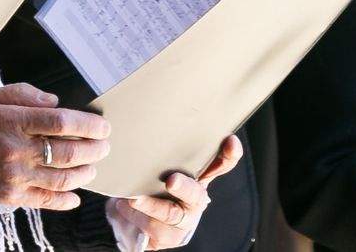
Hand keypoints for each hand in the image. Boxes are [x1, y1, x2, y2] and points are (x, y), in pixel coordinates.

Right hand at [0, 83, 110, 210]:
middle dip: (93, 150)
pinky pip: (46, 201)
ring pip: (62, 179)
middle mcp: (15, 151)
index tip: (103, 127)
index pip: (60, 123)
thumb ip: (23, 93)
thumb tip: (55, 102)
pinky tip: (75, 195)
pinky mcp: (11, 196)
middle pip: (67, 153)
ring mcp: (14, 177)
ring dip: (84, 173)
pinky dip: (65, 200)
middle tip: (104, 146)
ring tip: (92, 166)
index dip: (87, 126)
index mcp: (12, 122)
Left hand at [107, 136, 241, 249]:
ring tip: (133, 199)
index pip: (221, 165)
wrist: (137, 218)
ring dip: (151, 205)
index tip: (230, 141)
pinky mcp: (169, 236)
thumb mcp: (160, 165)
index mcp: (198, 177)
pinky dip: (136, 216)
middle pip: (196, 194)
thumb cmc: (153, 184)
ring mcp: (184, 220)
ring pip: (170, 214)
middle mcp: (196, 199)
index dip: (229, 155)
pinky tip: (125, 206)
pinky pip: (153, 227)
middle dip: (184, 187)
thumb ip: (163, 151)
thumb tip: (149, 119)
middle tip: (171, 181)